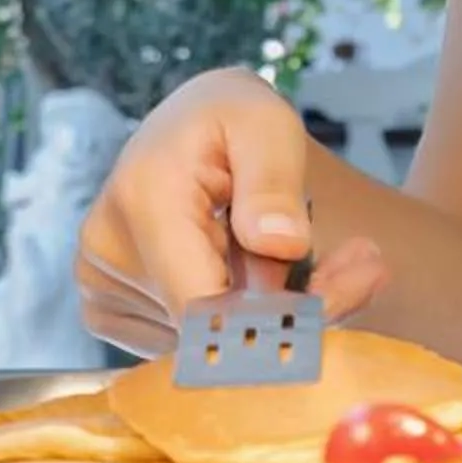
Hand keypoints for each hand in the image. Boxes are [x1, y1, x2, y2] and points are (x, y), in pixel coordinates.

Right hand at [77, 69, 389, 355]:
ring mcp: (99, 288)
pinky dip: (237, 323)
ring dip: (272, 317)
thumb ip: (274, 179)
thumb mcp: (266, 122)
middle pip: (217, 329)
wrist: (189, 130)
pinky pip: (189, 343)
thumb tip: (281, 242)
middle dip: (296, 310)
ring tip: (306, 259)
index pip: (210, 307)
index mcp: (142, 201)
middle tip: (362, 267)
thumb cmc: (231, 120)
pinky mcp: (109, 312)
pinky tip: (259, 276)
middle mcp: (106, 253)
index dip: (285, 315)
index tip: (356, 280)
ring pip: (209, 343)